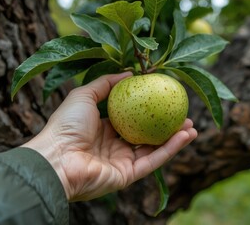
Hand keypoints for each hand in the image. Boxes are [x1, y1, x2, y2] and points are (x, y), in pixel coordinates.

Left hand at [23, 72, 196, 200]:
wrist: (57, 158)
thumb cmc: (66, 125)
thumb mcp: (84, 94)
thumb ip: (106, 83)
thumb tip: (128, 73)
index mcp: (102, 129)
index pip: (130, 118)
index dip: (148, 109)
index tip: (164, 97)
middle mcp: (114, 146)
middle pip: (146, 134)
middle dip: (166, 125)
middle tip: (183, 113)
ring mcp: (122, 162)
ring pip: (154, 149)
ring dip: (175, 138)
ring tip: (192, 125)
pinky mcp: (128, 175)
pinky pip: (154, 160)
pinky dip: (172, 148)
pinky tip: (187, 135)